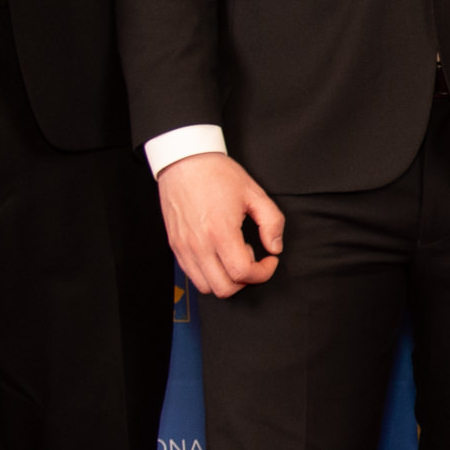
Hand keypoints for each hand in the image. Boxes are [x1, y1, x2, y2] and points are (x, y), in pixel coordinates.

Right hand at [160, 151, 285, 298]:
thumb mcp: (254, 193)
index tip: (270, 260)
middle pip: (224, 288)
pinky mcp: (175, 246)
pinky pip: (192, 275)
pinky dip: (209, 274)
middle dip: (246, 280)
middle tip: (254, 260)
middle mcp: (199, 245)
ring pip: (206, 287)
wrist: (184, 160)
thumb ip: (272, 222)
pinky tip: (219, 254)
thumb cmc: (216, 173)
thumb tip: (275, 247)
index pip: (243, 273)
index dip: (263, 273)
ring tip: (234, 255)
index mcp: (220, 232)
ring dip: (226, 279)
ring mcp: (183, 248)